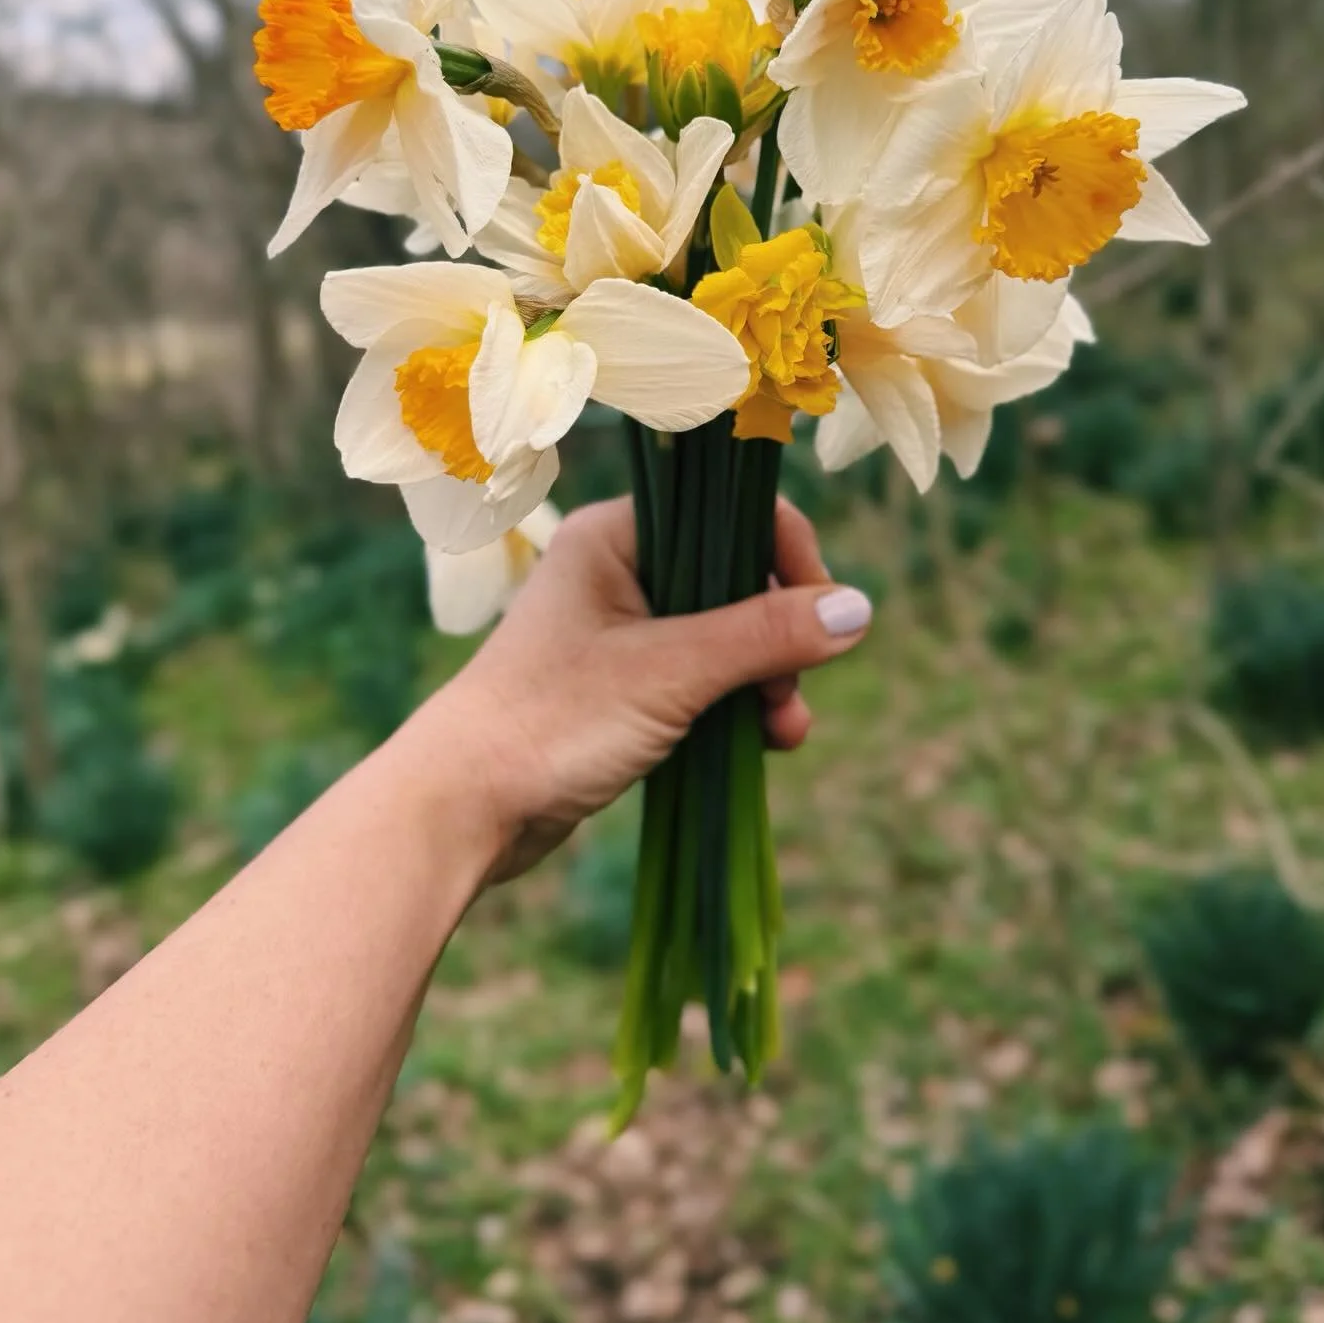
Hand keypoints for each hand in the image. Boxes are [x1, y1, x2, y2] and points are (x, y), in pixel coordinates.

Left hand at [413, 496, 872, 881]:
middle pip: (738, 577)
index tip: (824, 619)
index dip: (790, 559)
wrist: (463, 808)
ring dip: (766, 680)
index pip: (733, 514)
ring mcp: (620, 630)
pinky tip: (762, 744)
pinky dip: (737, 706)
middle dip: (781, 638)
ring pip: (727, 635)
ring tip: (781, 732)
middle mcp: (619, 569)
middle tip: (789, 694)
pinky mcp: (623, 686)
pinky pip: (704, 678)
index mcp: (616, 535)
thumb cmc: (552, 721)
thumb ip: (765, 636)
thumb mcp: (671, 672)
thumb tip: (860, 609)